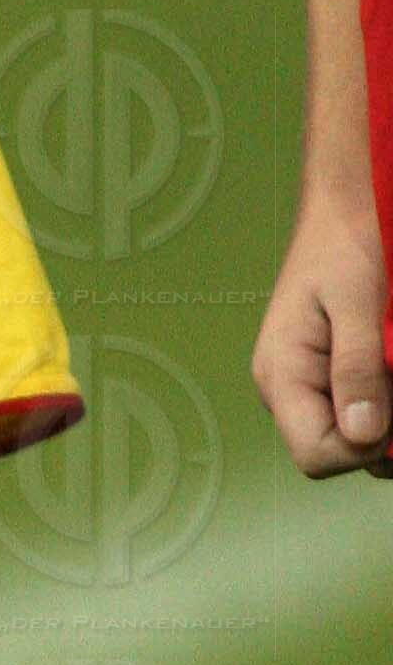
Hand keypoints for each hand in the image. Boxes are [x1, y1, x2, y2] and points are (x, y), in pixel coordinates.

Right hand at [253, 191, 392, 474]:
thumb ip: (357, 369)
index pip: (317, 455)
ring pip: (357, 440)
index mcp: (282, 376)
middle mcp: (288, 391)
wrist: (347, 208)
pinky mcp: (333, 377)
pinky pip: (363, 414)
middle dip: (386, 435)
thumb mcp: (358, 304)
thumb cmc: (347, 245)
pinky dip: (389, 404)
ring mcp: (310, 386)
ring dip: (391, 420)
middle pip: (339, 454)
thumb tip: (363, 434)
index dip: (366, 446)